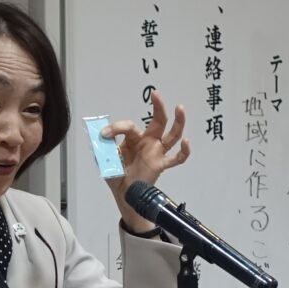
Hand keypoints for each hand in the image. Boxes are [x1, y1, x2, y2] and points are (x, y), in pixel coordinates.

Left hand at [100, 90, 190, 232]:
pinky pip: (176, 159)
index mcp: (133, 138)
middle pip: (157, 121)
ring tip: (180, 108)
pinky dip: (183, 152)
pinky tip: (186, 143)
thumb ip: (105, 150)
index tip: (103, 134)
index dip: (116, 128)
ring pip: (171, 135)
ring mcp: (156, 152)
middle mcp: (147, 142)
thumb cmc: (117, 174)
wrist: (123, 194)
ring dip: (178, 122)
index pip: (128, 126)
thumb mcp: (107, 161)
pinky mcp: (161, 165)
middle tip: (156, 94)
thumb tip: (102, 139)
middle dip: (158, 107)